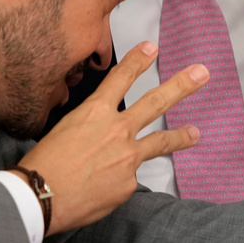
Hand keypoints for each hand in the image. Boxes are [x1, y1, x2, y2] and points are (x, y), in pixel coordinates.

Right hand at [16, 41, 207, 234]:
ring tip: (195, 133)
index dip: (138, 60)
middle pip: (156, 101)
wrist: (42, 196)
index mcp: (95, 112)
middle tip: (201, 73)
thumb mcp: (65, 129)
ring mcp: (127, 156)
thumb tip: (101, 135)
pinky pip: (128, 178)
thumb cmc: (44, 163)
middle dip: (181, 85)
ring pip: (160, 141)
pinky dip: (118, 180)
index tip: (151, 47)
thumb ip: (91, 126)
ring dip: (181, 136)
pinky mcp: (128, 182)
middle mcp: (117, 129)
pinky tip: (104, 187)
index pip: (121, 77)